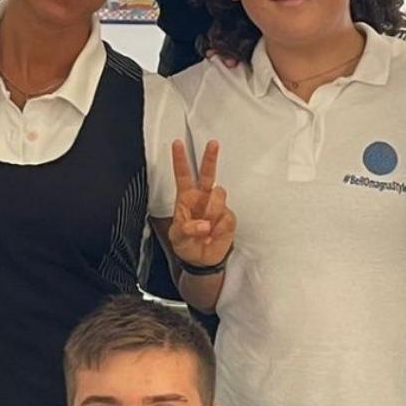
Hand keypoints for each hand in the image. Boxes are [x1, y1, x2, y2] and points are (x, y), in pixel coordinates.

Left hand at [168, 139, 234, 268]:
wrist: (202, 260)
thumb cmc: (187, 245)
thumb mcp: (178, 238)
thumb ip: (187, 229)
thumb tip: (204, 224)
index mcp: (186, 198)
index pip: (183, 175)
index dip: (180, 160)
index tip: (177, 144)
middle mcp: (202, 198)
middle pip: (207, 173)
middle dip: (210, 158)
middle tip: (213, 144)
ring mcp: (217, 206)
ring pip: (218, 195)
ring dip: (211, 210)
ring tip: (206, 228)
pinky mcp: (228, 217)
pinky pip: (226, 216)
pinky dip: (219, 227)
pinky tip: (214, 234)